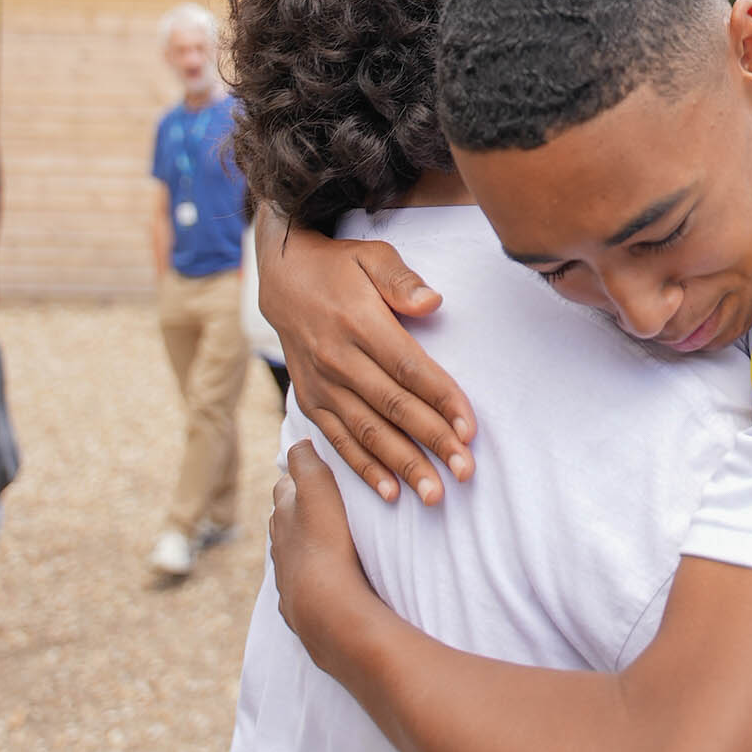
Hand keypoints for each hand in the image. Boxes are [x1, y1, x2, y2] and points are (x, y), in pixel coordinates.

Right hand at [257, 211, 475, 505]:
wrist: (282, 277)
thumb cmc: (339, 266)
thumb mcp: (372, 256)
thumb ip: (402, 281)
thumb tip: (433, 302)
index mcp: (359, 323)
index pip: (409, 368)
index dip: (441, 399)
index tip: (469, 429)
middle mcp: (337, 359)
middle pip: (393, 407)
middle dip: (432, 443)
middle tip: (465, 473)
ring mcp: (321, 384)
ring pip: (367, 432)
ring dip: (402, 466)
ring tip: (434, 494)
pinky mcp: (309, 400)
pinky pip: (338, 440)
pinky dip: (364, 468)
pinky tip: (390, 492)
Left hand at [270, 441, 375, 672]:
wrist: (325, 607)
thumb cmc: (326, 543)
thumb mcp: (318, 488)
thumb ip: (306, 461)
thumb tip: (298, 442)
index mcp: (283, 513)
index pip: (286, 485)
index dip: (299, 476)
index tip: (314, 470)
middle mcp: (279, 543)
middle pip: (284, 519)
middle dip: (298, 509)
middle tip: (323, 503)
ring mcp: (286, 575)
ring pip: (290, 552)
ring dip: (304, 544)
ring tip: (326, 539)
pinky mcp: (297, 604)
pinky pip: (300, 583)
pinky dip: (309, 576)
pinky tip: (324, 578)